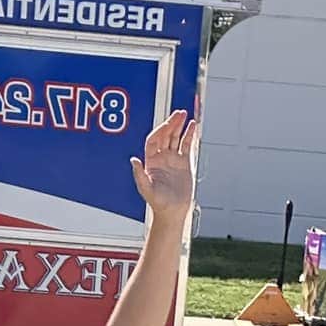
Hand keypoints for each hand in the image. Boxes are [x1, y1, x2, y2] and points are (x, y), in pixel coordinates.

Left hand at [131, 110, 196, 224]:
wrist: (172, 211)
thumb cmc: (158, 202)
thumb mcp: (146, 189)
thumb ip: (139, 174)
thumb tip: (133, 160)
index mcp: (151, 161)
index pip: (154, 140)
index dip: (160, 130)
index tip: (167, 124)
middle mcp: (161, 158)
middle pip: (165, 135)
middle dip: (171, 124)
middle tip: (178, 113)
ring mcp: (173, 159)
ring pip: (175, 137)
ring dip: (179, 126)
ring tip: (185, 115)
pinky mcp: (184, 163)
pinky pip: (186, 145)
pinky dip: (189, 135)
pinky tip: (193, 126)